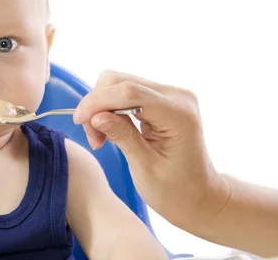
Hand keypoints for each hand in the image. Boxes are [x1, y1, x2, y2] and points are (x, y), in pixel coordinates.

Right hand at [73, 70, 229, 230]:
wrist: (199, 196)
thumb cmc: (176, 190)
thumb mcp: (145, 168)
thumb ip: (122, 137)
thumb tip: (96, 116)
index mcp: (179, 114)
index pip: (129, 92)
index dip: (98, 102)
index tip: (78, 121)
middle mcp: (176, 96)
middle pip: (121, 81)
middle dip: (97, 105)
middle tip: (94, 139)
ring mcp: (169, 94)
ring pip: (118, 83)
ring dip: (101, 107)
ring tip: (101, 138)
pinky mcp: (160, 98)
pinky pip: (125, 92)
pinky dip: (110, 108)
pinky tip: (110, 131)